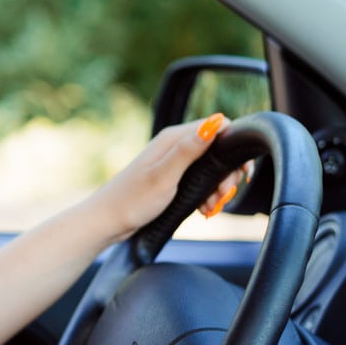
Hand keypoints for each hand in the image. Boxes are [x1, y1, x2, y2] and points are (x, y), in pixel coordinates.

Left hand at [91, 113, 249, 241]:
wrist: (108, 221)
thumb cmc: (132, 200)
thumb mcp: (164, 176)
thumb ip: (189, 150)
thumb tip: (215, 123)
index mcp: (173, 138)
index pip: (220, 126)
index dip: (234, 147)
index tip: (237, 173)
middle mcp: (174, 146)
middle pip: (219, 149)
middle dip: (228, 173)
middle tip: (223, 196)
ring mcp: (173, 162)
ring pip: (211, 168)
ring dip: (218, 188)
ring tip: (211, 207)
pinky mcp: (172, 178)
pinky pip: (200, 181)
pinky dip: (207, 195)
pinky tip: (205, 209)